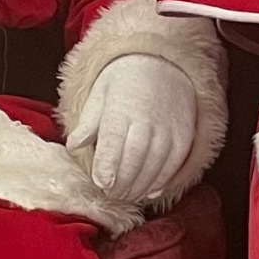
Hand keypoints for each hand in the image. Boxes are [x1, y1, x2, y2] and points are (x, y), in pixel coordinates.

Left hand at [66, 54, 195, 202]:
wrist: (163, 63)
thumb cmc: (125, 81)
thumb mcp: (100, 93)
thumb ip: (88, 122)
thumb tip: (73, 145)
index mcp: (121, 108)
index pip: (113, 142)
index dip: (107, 167)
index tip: (101, 183)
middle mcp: (147, 119)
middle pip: (134, 159)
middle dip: (121, 183)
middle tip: (111, 195)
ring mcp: (168, 128)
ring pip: (155, 166)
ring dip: (140, 187)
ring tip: (127, 196)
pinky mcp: (184, 135)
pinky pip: (174, 164)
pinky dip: (161, 182)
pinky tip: (149, 191)